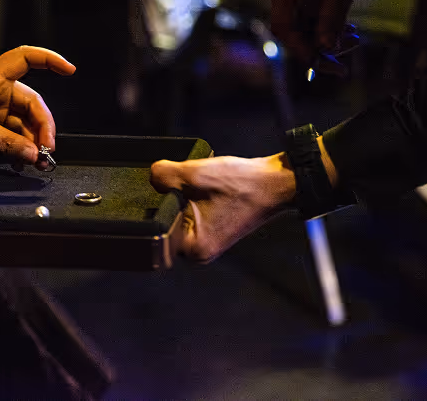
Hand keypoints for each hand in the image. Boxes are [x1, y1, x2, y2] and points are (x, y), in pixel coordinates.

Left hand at [0, 46, 75, 163]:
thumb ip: (8, 144)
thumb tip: (35, 154)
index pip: (26, 58)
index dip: (49, 60)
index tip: (70, 71)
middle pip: (32, 104)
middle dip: (42, 128)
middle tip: (46, 151)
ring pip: (25, 124)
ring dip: (32, 143)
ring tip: (36, 162)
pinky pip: (13, 136)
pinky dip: (20, 149)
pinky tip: (22, 162)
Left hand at [150, 154, 296, 262]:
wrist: (274, 182)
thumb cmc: (242, 184)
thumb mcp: (194, 174)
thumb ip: (163, 176)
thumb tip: (152, 176)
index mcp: (193, 249)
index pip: (155, 229)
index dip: (155, 203)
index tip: (165, 189)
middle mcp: (198, 252)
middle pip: (165, 223)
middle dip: (169, 200)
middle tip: (187, 186)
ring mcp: (205, 241)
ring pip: (177, 215)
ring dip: (182, 197)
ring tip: (201, 187)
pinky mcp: (210, 229)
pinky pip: (189, 213)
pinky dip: (191, 198)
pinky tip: (205, 189)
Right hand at [268, 0, 367, 65]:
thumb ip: (332, 17)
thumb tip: (326, 48)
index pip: (285, 28)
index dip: (301, 50)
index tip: (322, 65)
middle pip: (294, 36)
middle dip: (319, 51)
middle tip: (344, 64)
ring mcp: (292, 3)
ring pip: (305, 35)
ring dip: (328, 44)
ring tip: (355, 39)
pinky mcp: (303, 6)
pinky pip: (313, 27)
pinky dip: (330, 34)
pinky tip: (351, 33)